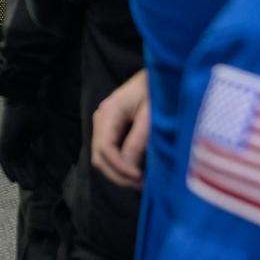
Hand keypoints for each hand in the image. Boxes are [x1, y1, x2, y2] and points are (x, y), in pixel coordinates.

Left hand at [0, 98, 45, 188]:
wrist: (24, 102)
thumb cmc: (35, 114)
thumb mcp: (41, 132)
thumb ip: (42, 147)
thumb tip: (44, 161)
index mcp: (25, 141)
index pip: (30, 161)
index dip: (35, 172)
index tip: (41, 181)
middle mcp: (16, 145)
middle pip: (20, 166)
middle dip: (28, 177)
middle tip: (36, 187)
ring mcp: (8, 144)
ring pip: (12, 166)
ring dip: (20, 177)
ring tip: (30, 186)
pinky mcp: (3, 144)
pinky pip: (2, 161)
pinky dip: (7, 171)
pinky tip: (13, 180)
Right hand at [90, 71, 150, 190]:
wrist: (160, 74)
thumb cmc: (157, 89)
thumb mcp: (150, 115)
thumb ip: (138, 141)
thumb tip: (129, 167)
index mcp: (109, 112)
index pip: (105, 149)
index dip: (120, 167)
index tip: (139, 178)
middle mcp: (101, 118)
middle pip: (99, 156)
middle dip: (117, 175)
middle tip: (140, 185)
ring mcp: (104, 123)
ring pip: (102, 157)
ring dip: (118, 172)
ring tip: (139, 181)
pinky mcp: (112, 127)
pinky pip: (109, 151)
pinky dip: (119, 164)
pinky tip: (136, 170)